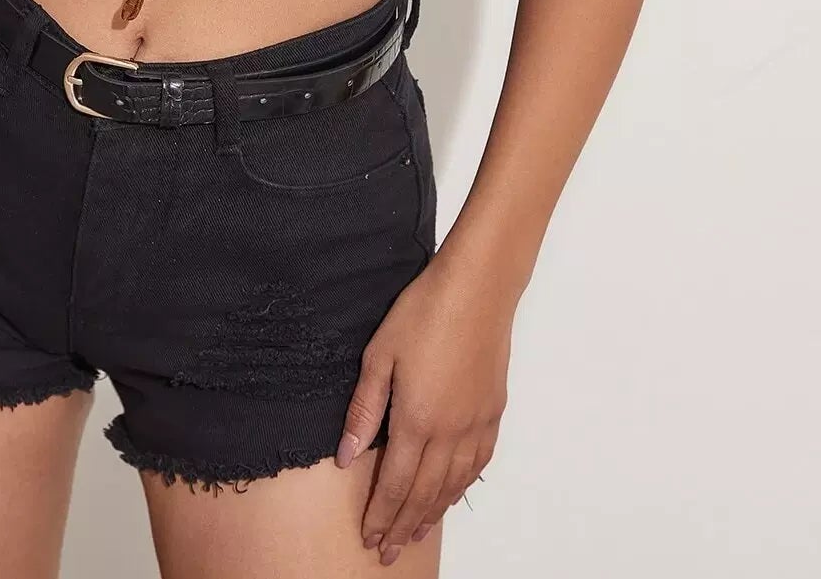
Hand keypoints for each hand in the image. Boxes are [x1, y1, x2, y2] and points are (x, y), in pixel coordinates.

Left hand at [336, 256, 511, 563]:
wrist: (477, 289)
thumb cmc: (424, 312)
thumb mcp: (379, 355)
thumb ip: (364, 410)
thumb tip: (347, 456)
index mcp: (417, 420)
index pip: (396, 484)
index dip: (381, 515)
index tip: (369, 537)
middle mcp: (450, 432)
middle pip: (425, 494)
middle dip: (404, 525)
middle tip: (388, 550)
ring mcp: (475, 424)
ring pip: (454, 485)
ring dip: (433, 513)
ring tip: (416, 532)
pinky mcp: (493, 412)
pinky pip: (478, 463)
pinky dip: (463, 487)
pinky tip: (454, 493)